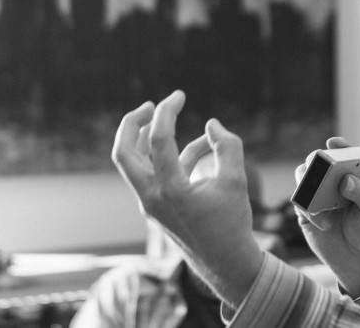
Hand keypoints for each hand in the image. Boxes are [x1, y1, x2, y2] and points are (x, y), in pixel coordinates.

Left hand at [112, 90, 264, 304]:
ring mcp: (150, 203)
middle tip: (149, 106)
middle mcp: (152, 197)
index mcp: (169, 190)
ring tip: (164, 117)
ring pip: (132, 163)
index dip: (166, 112)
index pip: (156, 140)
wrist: (226, 263)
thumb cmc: (232, 223)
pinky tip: (201, 146)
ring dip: (143, 138)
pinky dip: (171, 156)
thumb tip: (211, 124)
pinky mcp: (156, 207)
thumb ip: (226, 146)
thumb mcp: (236, 180)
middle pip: (123, 152)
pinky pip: (154, 173)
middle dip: (131, 123)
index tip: (179, 95)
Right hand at [294, 137, 359, 295]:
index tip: (333, 143)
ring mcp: (317, 195)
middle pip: (318, 161)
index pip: (344, 155)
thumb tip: (346, 180)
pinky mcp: (305, 211)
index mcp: (353, 177)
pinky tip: (323, 223)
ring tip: (321, 201)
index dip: (339, 146)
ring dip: (308, 184)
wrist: (357, 261)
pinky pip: (299, 201)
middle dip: (317, 161)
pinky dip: (307, 209)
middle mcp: (332, 182)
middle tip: (320, 166)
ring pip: (303, 177)